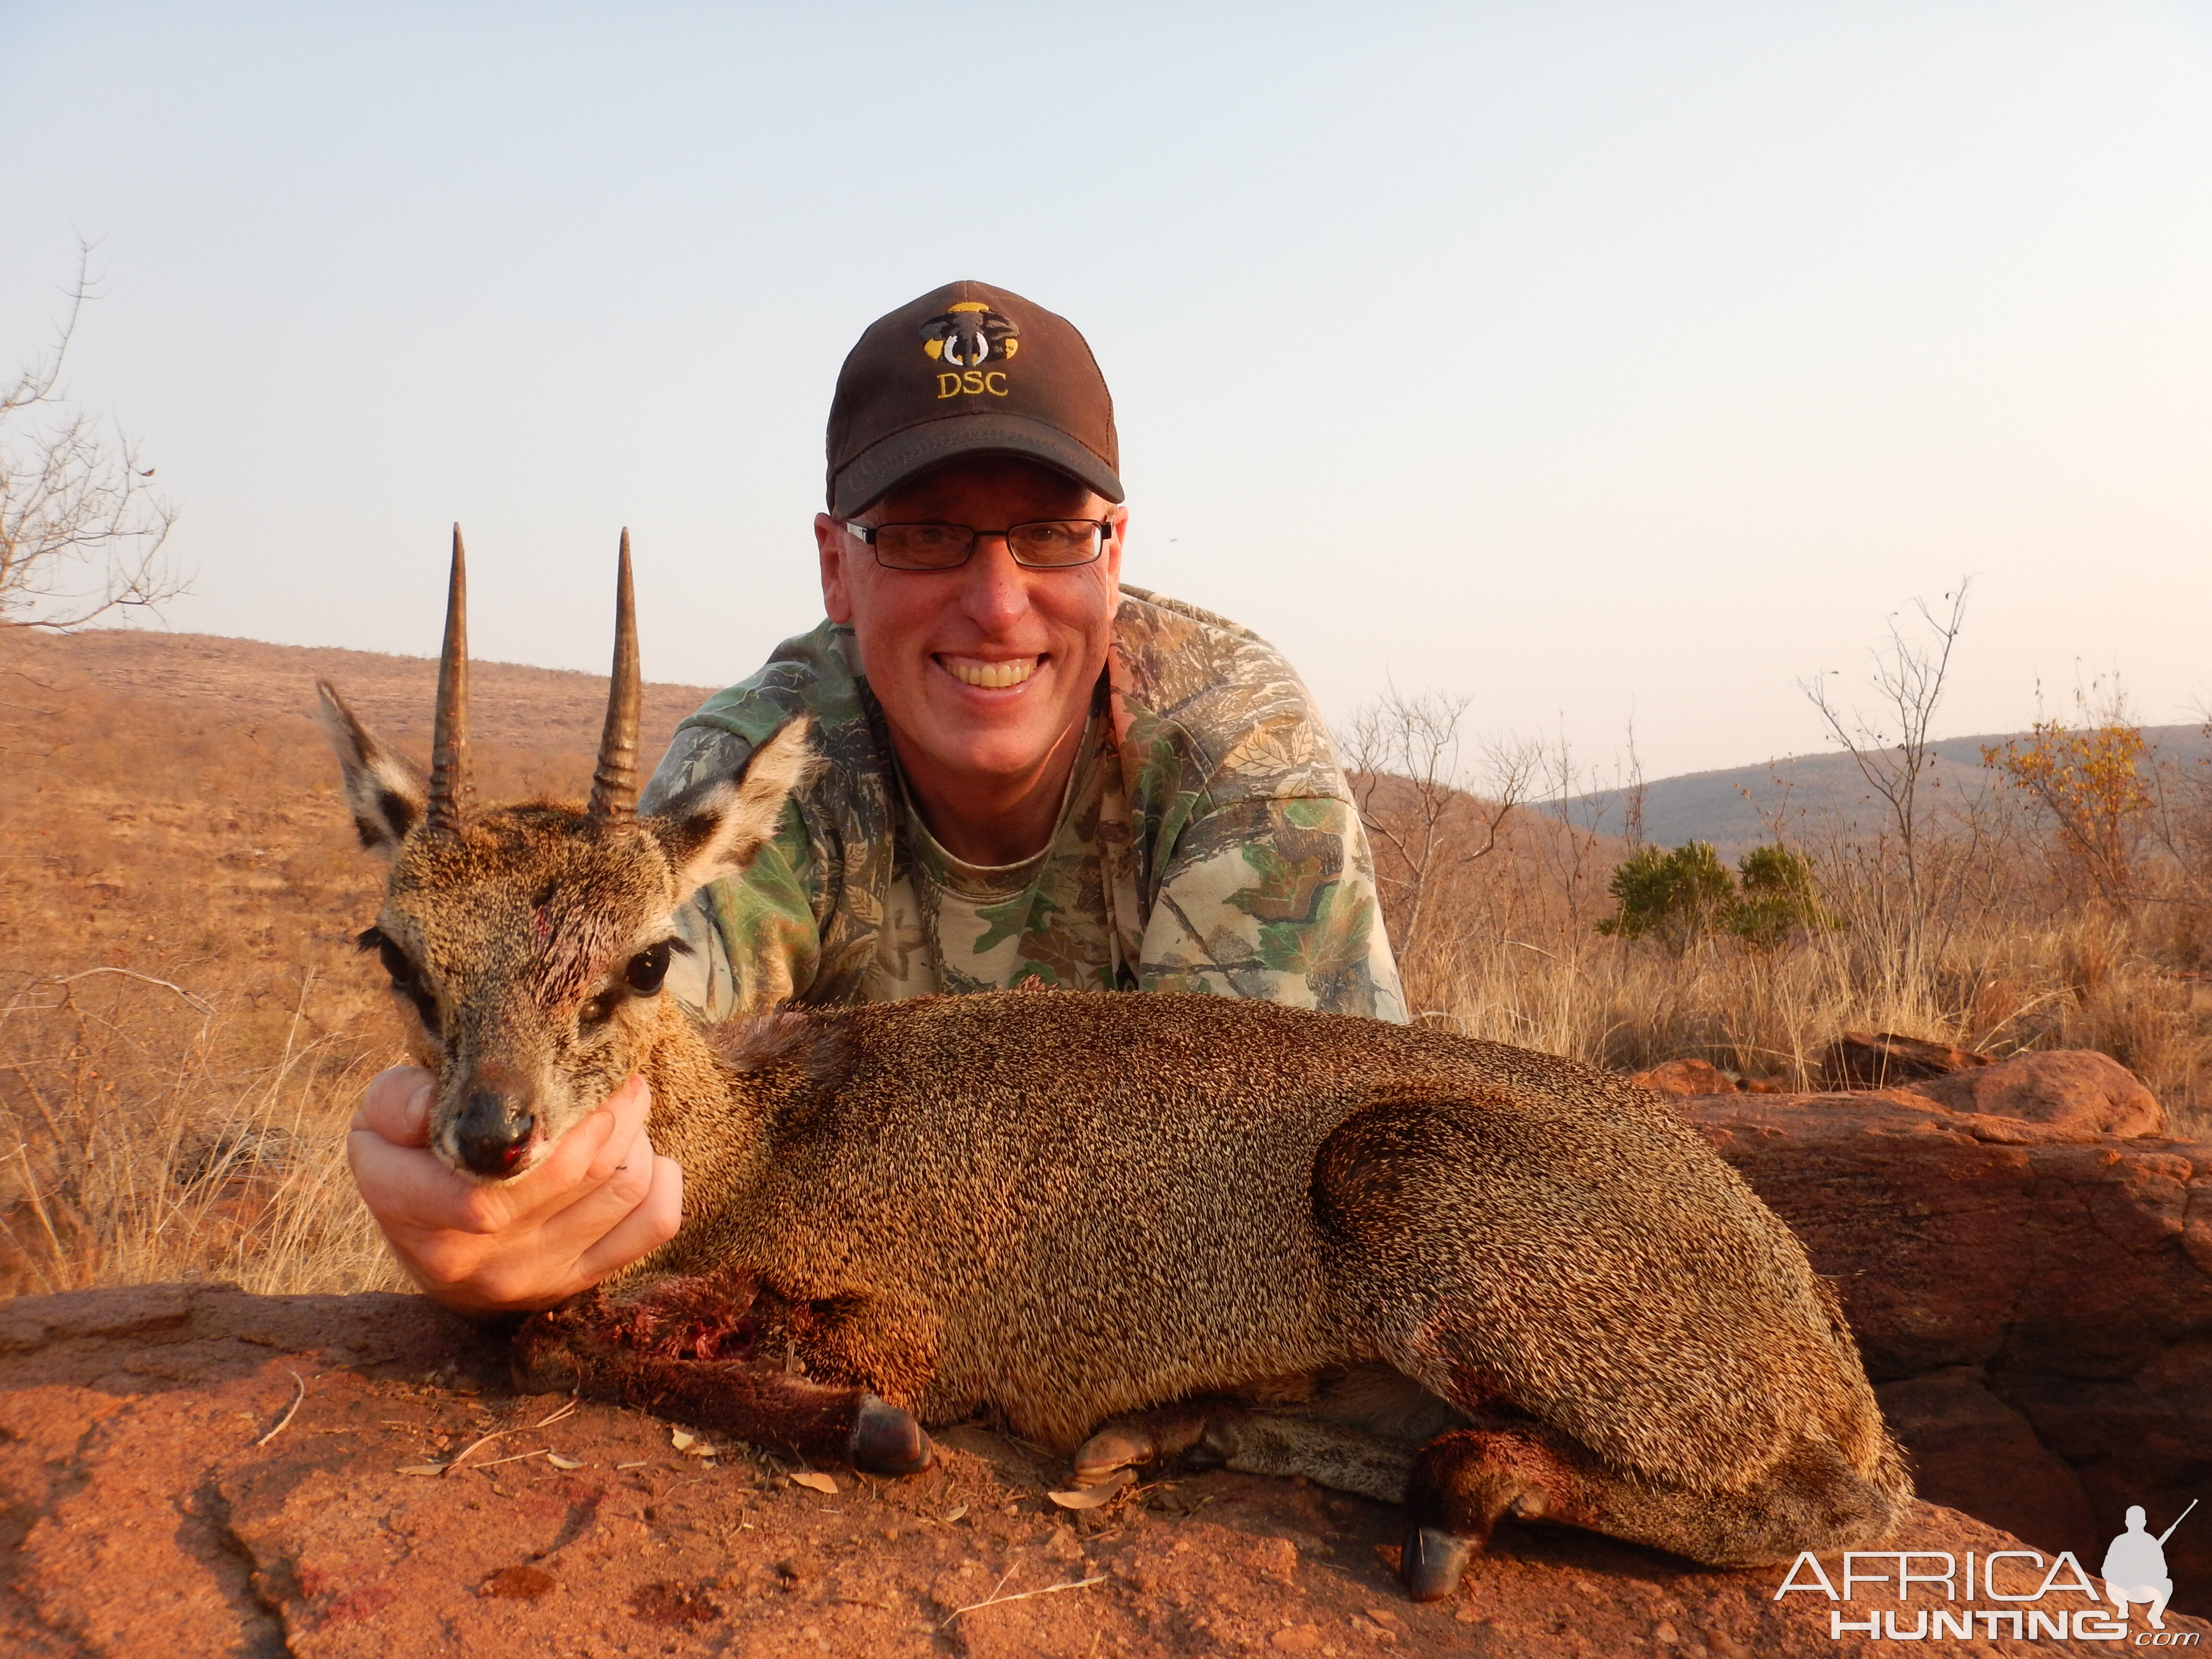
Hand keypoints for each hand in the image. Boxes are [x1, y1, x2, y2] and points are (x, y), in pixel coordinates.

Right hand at [347, 1066, 682, 1315]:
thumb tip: (436, 1100)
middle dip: (610, 1110)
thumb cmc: (410, 1166)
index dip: (551, 1119)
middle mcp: (478, 1256)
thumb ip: (398, 1102)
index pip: (491, 1181)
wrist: (429, 1248)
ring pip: (620, 1188)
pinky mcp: (575, 1281)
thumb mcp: (377, 1128)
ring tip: (622, 1111)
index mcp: (417, 1211)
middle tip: (616, 1079)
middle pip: (574, 1170)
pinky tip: (644, 1156)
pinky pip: (651, 1227)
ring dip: (635, 1138)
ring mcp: (532, 1275)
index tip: (571, 1075)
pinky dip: (662, 1181)